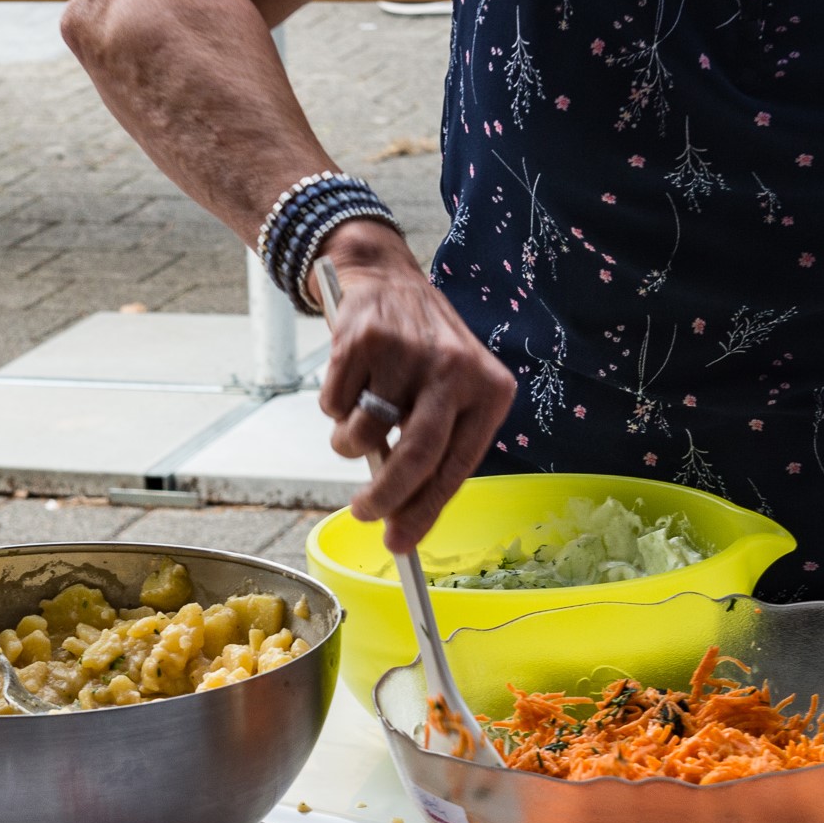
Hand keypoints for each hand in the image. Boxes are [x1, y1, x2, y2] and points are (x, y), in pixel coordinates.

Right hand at [316, 220, 517, 553]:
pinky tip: (351, 382)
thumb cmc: (421, 354)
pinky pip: (335, 405)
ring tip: (357, 424)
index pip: (457, 466)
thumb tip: (402, 518)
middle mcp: (455, 369)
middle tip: (364, 514)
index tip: (400, 543)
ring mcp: (409, 353)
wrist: (388, 279)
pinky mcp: (365, 340)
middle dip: (384, 498)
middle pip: (415, 457)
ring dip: (350, 444)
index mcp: (489, 389)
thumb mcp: (451, 393)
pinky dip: (334, 408)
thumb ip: (434, 447)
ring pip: (365, 434)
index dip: (425, 511)